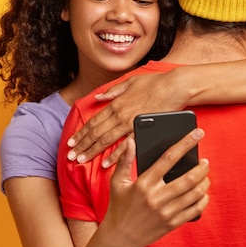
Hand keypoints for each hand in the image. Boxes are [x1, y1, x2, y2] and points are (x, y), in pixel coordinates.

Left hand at [67, 71, 189, 162]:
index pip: (94, 121)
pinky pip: (125, 146)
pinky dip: (114, 156)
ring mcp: (130, 123)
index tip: (71, 141)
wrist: (174, 87)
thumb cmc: (154, 83)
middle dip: (81, 145)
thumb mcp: (130, 82)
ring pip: (106, 140)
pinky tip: (105, 164)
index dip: (81, 132)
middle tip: (70, 156)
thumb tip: (98, 97)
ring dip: (92, 151)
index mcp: (116, 103)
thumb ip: (113, 91)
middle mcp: (119, 114)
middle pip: (96, 133)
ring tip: (81, 161)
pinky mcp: (142, 130)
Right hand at [100, 128, 209, 246]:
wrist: (118, 238)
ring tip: (205, 175)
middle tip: (205, 161)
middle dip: (201, 167)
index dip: (185, 143)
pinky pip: (194, 210)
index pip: (169, 158)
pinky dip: (203, 200)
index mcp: (144, 183)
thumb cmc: (118, 207)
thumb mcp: (117, 182)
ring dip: (204, 182)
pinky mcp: (171, 224)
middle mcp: (156, 197)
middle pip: (188, 178)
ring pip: (194, 194)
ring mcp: (165, 212)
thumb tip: (131, 141)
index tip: (198, 134)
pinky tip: (203, 194)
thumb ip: (125, 160)